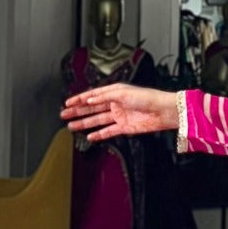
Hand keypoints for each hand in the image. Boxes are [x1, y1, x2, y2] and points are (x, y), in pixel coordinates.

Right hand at [60, 84, 178, 142]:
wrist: (163, 111)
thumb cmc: (148, 98)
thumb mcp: (122, 93)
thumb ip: (104, 97)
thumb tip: (90, 99)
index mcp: (114, 92)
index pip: (92, 96)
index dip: (79, 99)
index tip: (68, 103)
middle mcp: (115, 103)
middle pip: (92, 108)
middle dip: (77, 111)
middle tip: (64, 115)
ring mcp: (119, 116)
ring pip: (97, 120)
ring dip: (84, 123)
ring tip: (72, 126)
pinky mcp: (125, 127)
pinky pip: (108, 131)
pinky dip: (99, 134)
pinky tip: (90, 135)